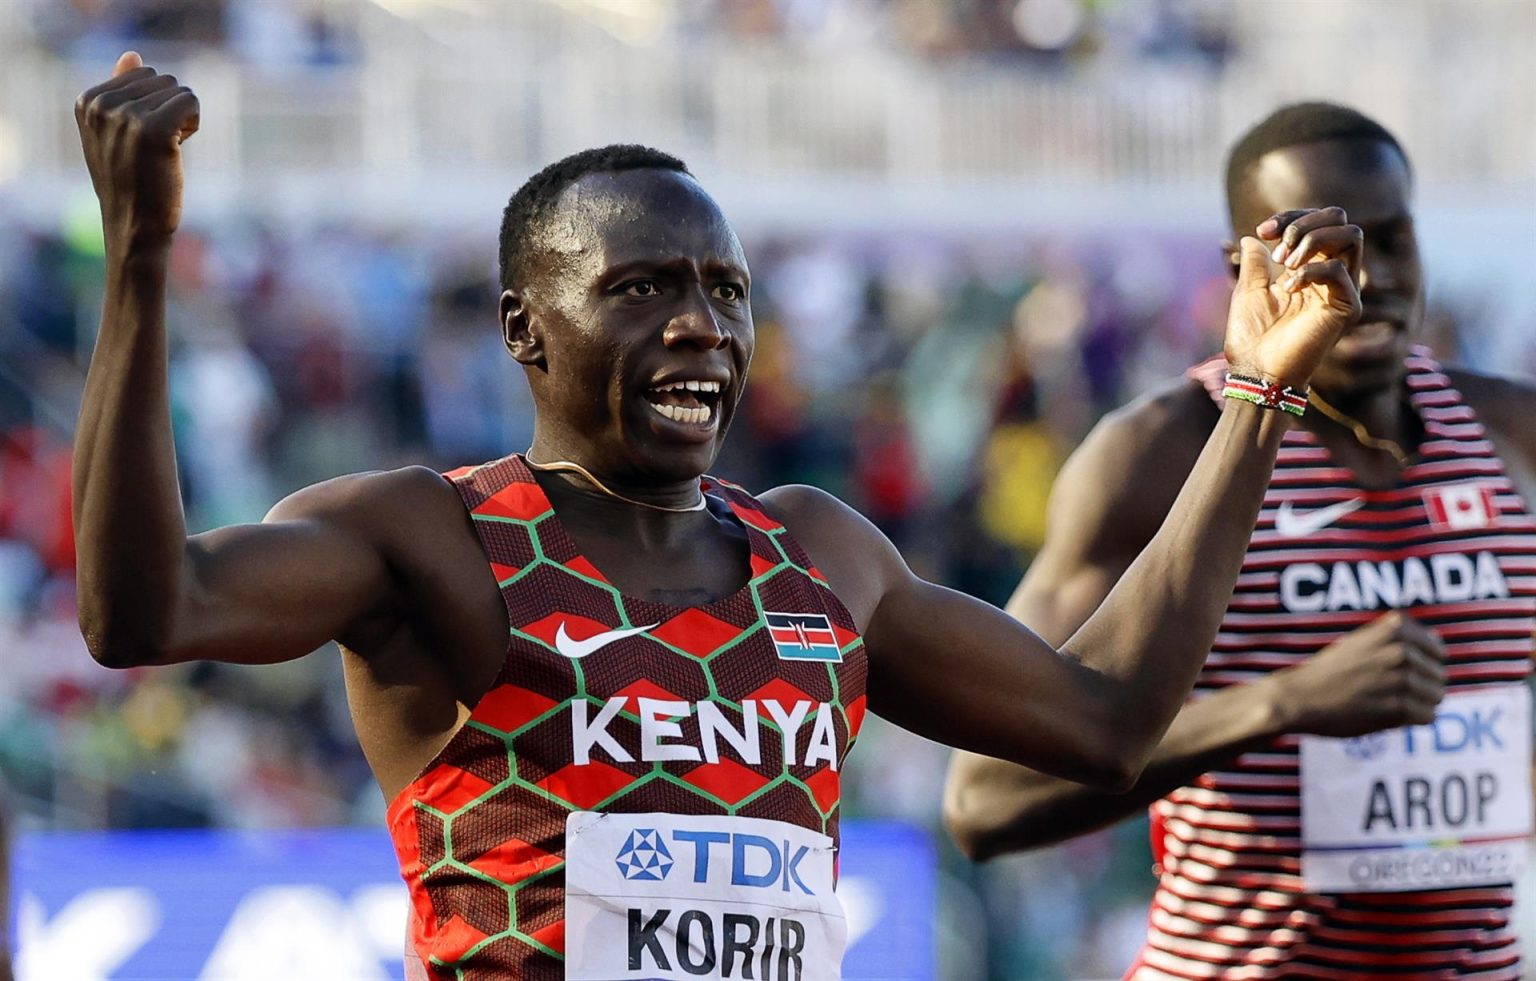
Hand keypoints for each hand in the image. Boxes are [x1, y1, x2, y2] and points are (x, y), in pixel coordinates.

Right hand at [75, 52, 199, 251]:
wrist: (135, 226)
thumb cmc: (130, 183)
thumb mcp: (114, 134)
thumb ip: (121, 92)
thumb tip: (132, 54)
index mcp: (87, 100)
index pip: (141, 73)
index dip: (152, 106)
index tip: (139, 139)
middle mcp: (102, 104)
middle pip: (162, 79)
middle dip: (168, 109)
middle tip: (155, 148)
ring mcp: (126, 116)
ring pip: (179, 90)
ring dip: (181, 118)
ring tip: (163, 151)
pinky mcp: (153, 129)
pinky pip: (191, 101)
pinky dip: (194, 121)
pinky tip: (179, 147)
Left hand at [1223, 208, 1362, 388]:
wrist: (1257, 371)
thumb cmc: (1252, 336)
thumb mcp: (1248, 290)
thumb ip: (1255, 263)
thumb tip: (1249, 238)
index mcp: (1311, 267)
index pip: (1318, 223)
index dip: (1291, 218)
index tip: (1262, 231)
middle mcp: (1332, 274)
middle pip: (1340, 221)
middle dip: (1305, 224)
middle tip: (1277, 250)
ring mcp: (1343, 289)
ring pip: (1350, 235)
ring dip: (1313, 239)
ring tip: (1285, 263)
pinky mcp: (1348, 307)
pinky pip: (1340, 270)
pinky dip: (1310, 270)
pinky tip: (1288, 287)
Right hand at [1264, 611, 1444, 737]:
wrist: (1299, 697)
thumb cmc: (1329, 671)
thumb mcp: (1362, 641)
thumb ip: (1398, 640)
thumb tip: (1439, 645)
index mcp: (1394, 628)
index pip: (1437, 649)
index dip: (1422, 664)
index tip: (1398, 673)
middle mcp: (1401, 650)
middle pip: (1438, 675)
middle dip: (1420, 686)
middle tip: (1387, 693)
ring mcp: (1401, 679)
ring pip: (1436, 696)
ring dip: (1416, 704)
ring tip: (1387, 704)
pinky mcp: (1399, 707)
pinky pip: (1428, 716)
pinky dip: (1412, 720)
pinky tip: (1387, 716)